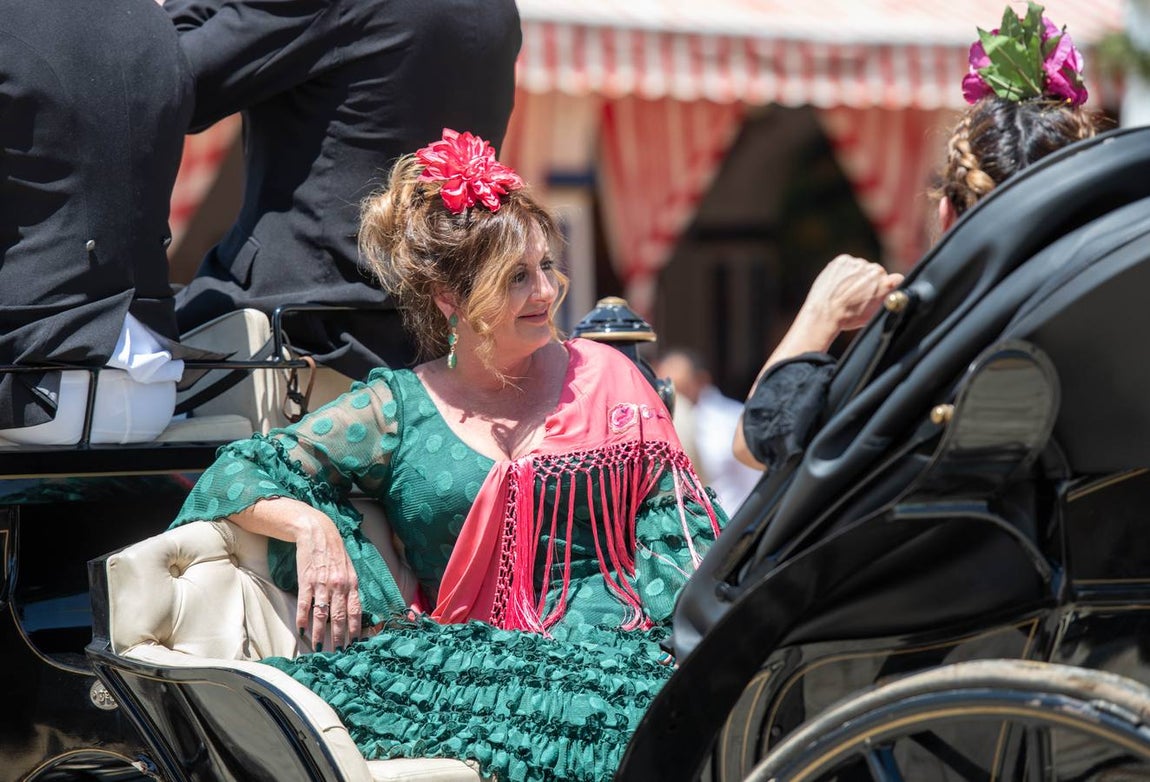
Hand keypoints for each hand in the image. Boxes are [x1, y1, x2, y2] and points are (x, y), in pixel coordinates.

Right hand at [293, 511, 361, 650]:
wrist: (318, 534)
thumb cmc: (335, 554)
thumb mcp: (349, 570)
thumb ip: (351, 589)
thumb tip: (352, 612)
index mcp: (352, 583)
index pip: (356, 611)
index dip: (355, 629)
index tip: (355, 645)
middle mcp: (339, 585)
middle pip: (339, 617)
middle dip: (339, 637)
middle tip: (338, 653)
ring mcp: (322, 584)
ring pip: (321, 614)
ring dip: (319, 633)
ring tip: (319, 648)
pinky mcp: (306, 580)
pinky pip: (304, 604)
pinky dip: (302, 618)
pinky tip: (301, 630)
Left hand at [801, 254, 904, 332]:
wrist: (824, 312)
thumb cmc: (848, 317)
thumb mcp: (874, 313)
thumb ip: (885, 299)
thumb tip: (893, 288)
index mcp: (886, 284)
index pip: (897, 279)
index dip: (889, 285)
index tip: (882, 290)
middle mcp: (875, 270)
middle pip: (876, 273)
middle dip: (869, 281)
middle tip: (857, 294)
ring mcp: (858, 263)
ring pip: (861, 268)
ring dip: (856, 275)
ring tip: (845, 291)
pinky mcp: (843, 260)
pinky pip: (847, 264)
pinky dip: (843, 271)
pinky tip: (838, 284)